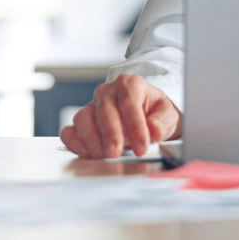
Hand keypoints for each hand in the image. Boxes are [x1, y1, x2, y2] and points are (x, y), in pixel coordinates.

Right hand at [61, 74, 182, 158]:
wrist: (145, 115)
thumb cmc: (155, 113)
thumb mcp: (168, 114)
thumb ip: (162, 121)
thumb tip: (154, 131)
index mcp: (130, 84)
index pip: (129, 103)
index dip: (135, 126)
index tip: (142, 146)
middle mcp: (108, 92)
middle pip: (104, 110)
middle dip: (110, 134)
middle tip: (116, 153)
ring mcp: (92, 106)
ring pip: (83, 118)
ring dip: (91, 138)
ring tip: (102, 155)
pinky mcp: (82, 123)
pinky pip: (70, 131)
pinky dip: (75, 142)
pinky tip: (86, 153)